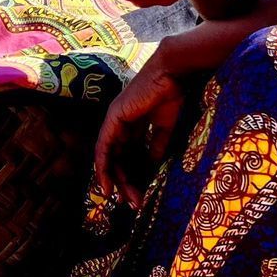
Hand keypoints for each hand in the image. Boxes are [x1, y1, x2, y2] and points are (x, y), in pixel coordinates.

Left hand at [95, 50, 188, 207]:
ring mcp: (115, 120)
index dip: (132, 174)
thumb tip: (152, 164)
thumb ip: (157, 145)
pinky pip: (104, 147)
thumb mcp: (165, 127)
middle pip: (119, 158)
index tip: (137, 194)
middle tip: (133, 203)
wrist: (172, 74)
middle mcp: (121, 123)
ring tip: (124, 199)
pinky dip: (104, 167)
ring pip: (110, 157)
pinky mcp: (113, 119)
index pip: (128, 153)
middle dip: (125, 182)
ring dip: (117, 180)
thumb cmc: (173, 94)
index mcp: (134, 123)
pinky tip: (107, 184)